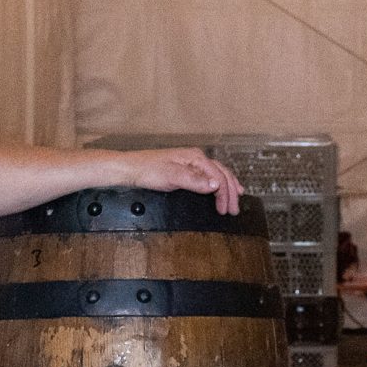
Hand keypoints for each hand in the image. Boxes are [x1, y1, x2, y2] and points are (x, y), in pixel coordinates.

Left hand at [122, 148, 242, 214]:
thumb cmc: (147, 170)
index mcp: (195, 157)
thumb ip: (194, 180)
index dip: (225, 194)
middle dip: (231, 192)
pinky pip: (207, 177)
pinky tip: (218, 190)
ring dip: (227, 187)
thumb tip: (214, 185)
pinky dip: (217, 185)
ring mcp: (191, 164)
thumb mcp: (172, 176)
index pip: (218, 176)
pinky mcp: (186, 170)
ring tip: (234, 199)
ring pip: (216, 174)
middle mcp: (195, 158)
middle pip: (221, 174)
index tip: (226, 208)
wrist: (132, 169)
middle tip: (234, 209)